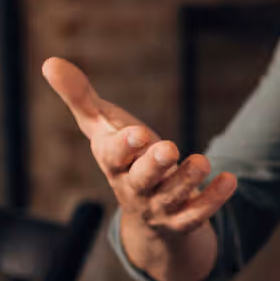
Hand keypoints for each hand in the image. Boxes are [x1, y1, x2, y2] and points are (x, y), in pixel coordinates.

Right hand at [42, 57, 236, 237]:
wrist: (146, 212)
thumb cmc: (123, 156)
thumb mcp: (102, 125)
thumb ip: (80, 96)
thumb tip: (49, 62)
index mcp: (112, 163)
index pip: (112, 156)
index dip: (124, 146)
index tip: (138, 133)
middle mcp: (133, 188)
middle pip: (140, 180)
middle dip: (153, 165)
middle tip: (169, 148)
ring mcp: (159, 206)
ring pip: (172, 197)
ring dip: (187, 180)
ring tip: (202, 161)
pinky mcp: (183, 218)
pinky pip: (198, 214)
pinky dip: (213, 198)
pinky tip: (230, 179)